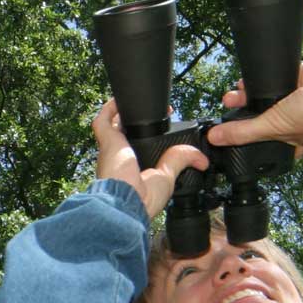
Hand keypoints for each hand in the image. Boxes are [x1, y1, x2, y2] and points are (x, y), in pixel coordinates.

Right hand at [92, 99, 206, 218]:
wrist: (128, 202)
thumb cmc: (143, 199)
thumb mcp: (168, 177)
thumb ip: (182, 162)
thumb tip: (201, 160)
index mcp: (132, 170)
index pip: (137, 149)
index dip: (149, 136)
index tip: (166, 122)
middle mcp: (119, 159)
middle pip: (124, 135)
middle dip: (136, 122)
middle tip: (155, 112)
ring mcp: (111, 149)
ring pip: (111, 126)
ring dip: (123, 113)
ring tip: (139, 102)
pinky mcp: (106, 141)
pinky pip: (102, 120)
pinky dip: (110, 108)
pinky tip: (122, 100)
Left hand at [205, 51, 302, 156]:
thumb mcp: (275, 127)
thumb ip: (243, 132)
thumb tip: (215, 138)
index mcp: (296, 143)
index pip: (267, 148)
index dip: (249, 144)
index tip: (229, 139)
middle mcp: (298, 123)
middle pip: (264, 120)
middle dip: (244, 116)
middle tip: (226, 110)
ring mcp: (299, 100)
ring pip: (268, 99)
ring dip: (249, 96)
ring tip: (230, 95)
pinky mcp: (300, 78)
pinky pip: (277, 79)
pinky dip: (262, 79)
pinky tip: (247, 79)